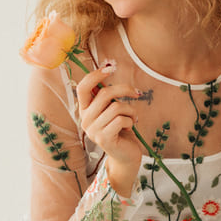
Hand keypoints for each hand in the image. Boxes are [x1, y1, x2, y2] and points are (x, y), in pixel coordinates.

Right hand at [76, 67, 142, 196]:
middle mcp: (85, 119)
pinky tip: (131, 126)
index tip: (111, 67)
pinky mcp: (104, 139)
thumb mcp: (113, 108)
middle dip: (125, 90)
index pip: (83, 87)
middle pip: (104, 93)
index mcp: (85, 109)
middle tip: (137, 93)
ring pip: (116, 107)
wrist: (126, 155)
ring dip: (130, 110)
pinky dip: (131, 121)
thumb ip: (108, 93)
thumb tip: (109, 65)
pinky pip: (121, 120)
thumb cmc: (121, 128)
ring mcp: (93, 130)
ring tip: (133, 117)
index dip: (96, 75)